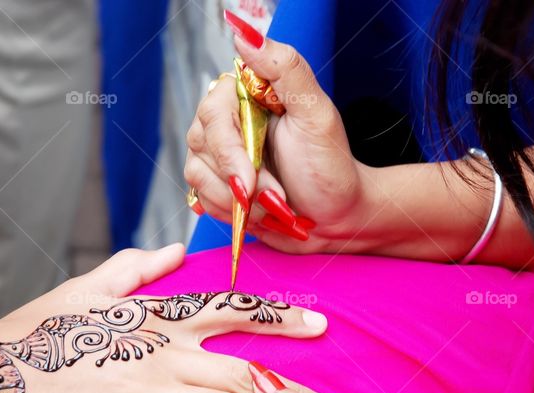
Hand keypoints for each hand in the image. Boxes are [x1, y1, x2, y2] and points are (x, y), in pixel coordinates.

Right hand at [0, 245, 333, 392]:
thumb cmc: (38, 328)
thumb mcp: (89, 286)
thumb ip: (138, 267)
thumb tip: (176, 250)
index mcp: (158, 319)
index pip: (232, 311)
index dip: (278, 318)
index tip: (319, 325)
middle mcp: (164, 354)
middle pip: (245, 373)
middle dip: (296, 392)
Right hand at [185, 12, 367, 253]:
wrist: (336, 217)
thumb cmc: (331, 166)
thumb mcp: (316, 114)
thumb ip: (285, 69)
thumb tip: (243, 33)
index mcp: (249, 94)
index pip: (214, 110)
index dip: (228, 149)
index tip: (250, 178)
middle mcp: (229, 119)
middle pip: (200, 143)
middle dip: (240, 180)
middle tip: (275, 196)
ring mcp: (219, 153)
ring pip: (197, 174)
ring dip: (238, 201)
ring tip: (275, 204)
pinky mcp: (217, 184)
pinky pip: (200, 197)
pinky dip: (230, 212)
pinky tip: (259, 212)